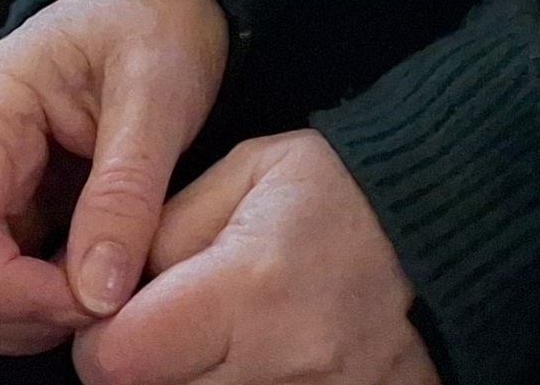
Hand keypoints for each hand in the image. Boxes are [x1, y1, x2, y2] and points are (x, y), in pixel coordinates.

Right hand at [0, 0, 230, 351]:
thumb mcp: (157, 92)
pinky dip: (39, 308)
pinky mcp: (7, 213)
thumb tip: (97, 297)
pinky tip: (95, 284)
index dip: (2, 288)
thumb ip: (125, 192)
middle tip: (103, 302)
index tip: (84, 299)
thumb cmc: (153, 25)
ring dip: (25, 318)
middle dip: (17, 313)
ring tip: (104, 292)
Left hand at [76, 132, 434, 384]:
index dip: (98, 339)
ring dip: (189, 384)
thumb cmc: (335, 192)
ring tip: (211, 343)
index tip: (116, 313)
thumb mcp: (242, 175)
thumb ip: (161, 232)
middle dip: (141, 369)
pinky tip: (245, 365)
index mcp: (248, 289)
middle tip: (163, 329)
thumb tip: (98, 289)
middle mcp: (283, 365)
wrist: (441, 229)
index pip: (118, 360)